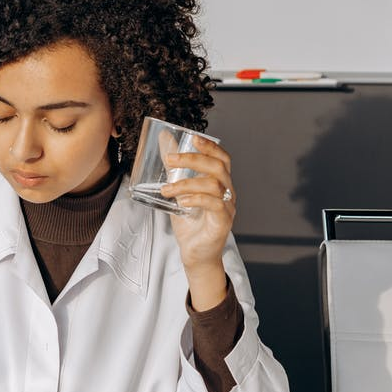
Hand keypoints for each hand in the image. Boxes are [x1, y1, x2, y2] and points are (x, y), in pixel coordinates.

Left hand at [159, 135, 234, 309]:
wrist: (195, 254)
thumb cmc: (190, 223)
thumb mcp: (178, 192)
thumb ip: (173, 169)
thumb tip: (164, 141)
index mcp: (220, 183)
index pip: (222, 158)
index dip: (210, 146)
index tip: (192, 138)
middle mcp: (227, 192)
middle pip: (218, 166)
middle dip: (193, 159)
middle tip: (170, 159)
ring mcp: (228, 207)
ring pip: (213, 184)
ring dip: (186, 183)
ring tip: (166, 189)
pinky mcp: (223, 222)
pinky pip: (214, 205)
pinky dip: (196, 199)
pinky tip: (181, 201)